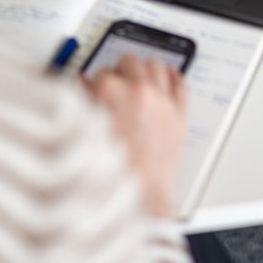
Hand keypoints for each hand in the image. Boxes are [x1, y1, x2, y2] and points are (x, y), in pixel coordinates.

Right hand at [87, 55, 187, 217]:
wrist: (136, 200)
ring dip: (146, 69)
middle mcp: (138, 90)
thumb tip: (82, 85)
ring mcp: (162, 101)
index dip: (97, 83)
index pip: (102, 72)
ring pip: (157, 65)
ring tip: (140, 77)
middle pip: (130, 61)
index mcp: (111, 91)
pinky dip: (174, 77)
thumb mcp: (85, 131)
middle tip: (117, 82)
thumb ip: (82, 103)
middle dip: (121, 70)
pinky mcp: (180, 115)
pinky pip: (180, 84)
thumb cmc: (109, 173)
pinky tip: (168, 76)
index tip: (97, 91)